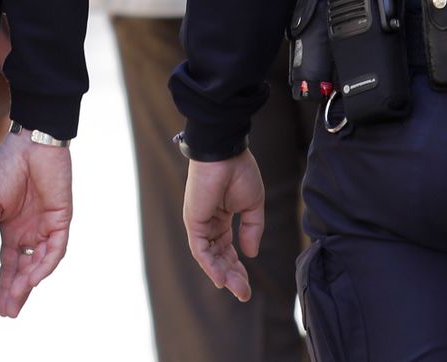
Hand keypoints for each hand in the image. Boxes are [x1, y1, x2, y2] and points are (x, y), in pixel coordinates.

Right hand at [0, 133, 72, 316]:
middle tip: (9, 313)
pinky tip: (34, 276)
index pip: (7, 264)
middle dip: (17, 291)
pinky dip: (46, 262)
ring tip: (17, 296)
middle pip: (24, 269)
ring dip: (29, 281)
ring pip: (40, 262)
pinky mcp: (61, 218)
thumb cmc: (9, 165)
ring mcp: (46, 226)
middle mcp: (29, 231)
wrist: (32, 141)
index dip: (3, 285)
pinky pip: (56, 247)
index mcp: (10, 228)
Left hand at [182, 150, 264, 301]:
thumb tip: (251, 253)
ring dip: (224, 275)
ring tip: (238, 290)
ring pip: (210, 257)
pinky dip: (210, 264)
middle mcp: (208, 223)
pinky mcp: (193, 221)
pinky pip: (200, 249)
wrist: (225, 153)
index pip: (228, 248)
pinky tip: (221, 278)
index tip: (247, 285)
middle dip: (232, 276)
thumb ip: (252, 230)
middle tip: (244, 294)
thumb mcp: (253, 204)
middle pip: (219, 256)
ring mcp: (199, 223)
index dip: (238, 267)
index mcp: (221, 217)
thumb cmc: (239, 171)